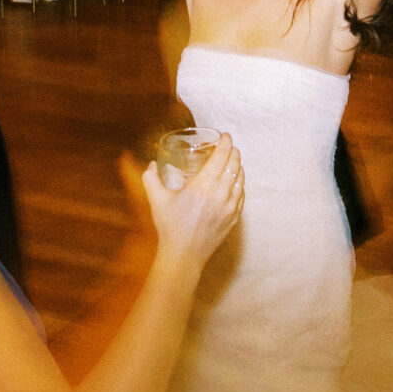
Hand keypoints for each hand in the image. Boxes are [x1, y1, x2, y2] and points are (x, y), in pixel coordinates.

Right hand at [142, 134, 243, 269]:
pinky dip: (240, 184)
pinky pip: (241, 195)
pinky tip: (235, 183)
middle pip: (234, 165)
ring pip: (240, 179)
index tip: (225, 136)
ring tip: (233, 161)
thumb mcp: (157, 199)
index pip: (222, 156)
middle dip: (233, 152)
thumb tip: (151, 164)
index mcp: (203, 185)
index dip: (226, 143)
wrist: (184, 255)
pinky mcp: (233, 218)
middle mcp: (220, 194)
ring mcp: (230, 207)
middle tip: (229, 146)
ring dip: (238, 166)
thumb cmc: (170, 227)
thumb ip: (151, 178)